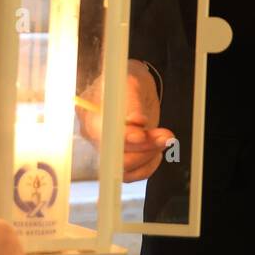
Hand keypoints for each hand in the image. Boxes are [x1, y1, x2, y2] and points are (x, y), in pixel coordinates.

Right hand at [76, 60, 173, 182]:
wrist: (135, 88)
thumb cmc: (130, 80)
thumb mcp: (132, 82)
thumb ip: (132, 102)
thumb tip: (135, 122)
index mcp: (88, 112)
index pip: (100, 133)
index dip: (121, 138)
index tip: (142, 135)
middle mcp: (93, 134)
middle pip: (112, 155)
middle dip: (143, 148)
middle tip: (165, 135)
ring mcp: (105, 148)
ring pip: (123, 169)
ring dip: (149, 156)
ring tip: (165, 138)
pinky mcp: (118, 156)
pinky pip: (131, 174)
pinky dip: (149, 165)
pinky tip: (157, 150)